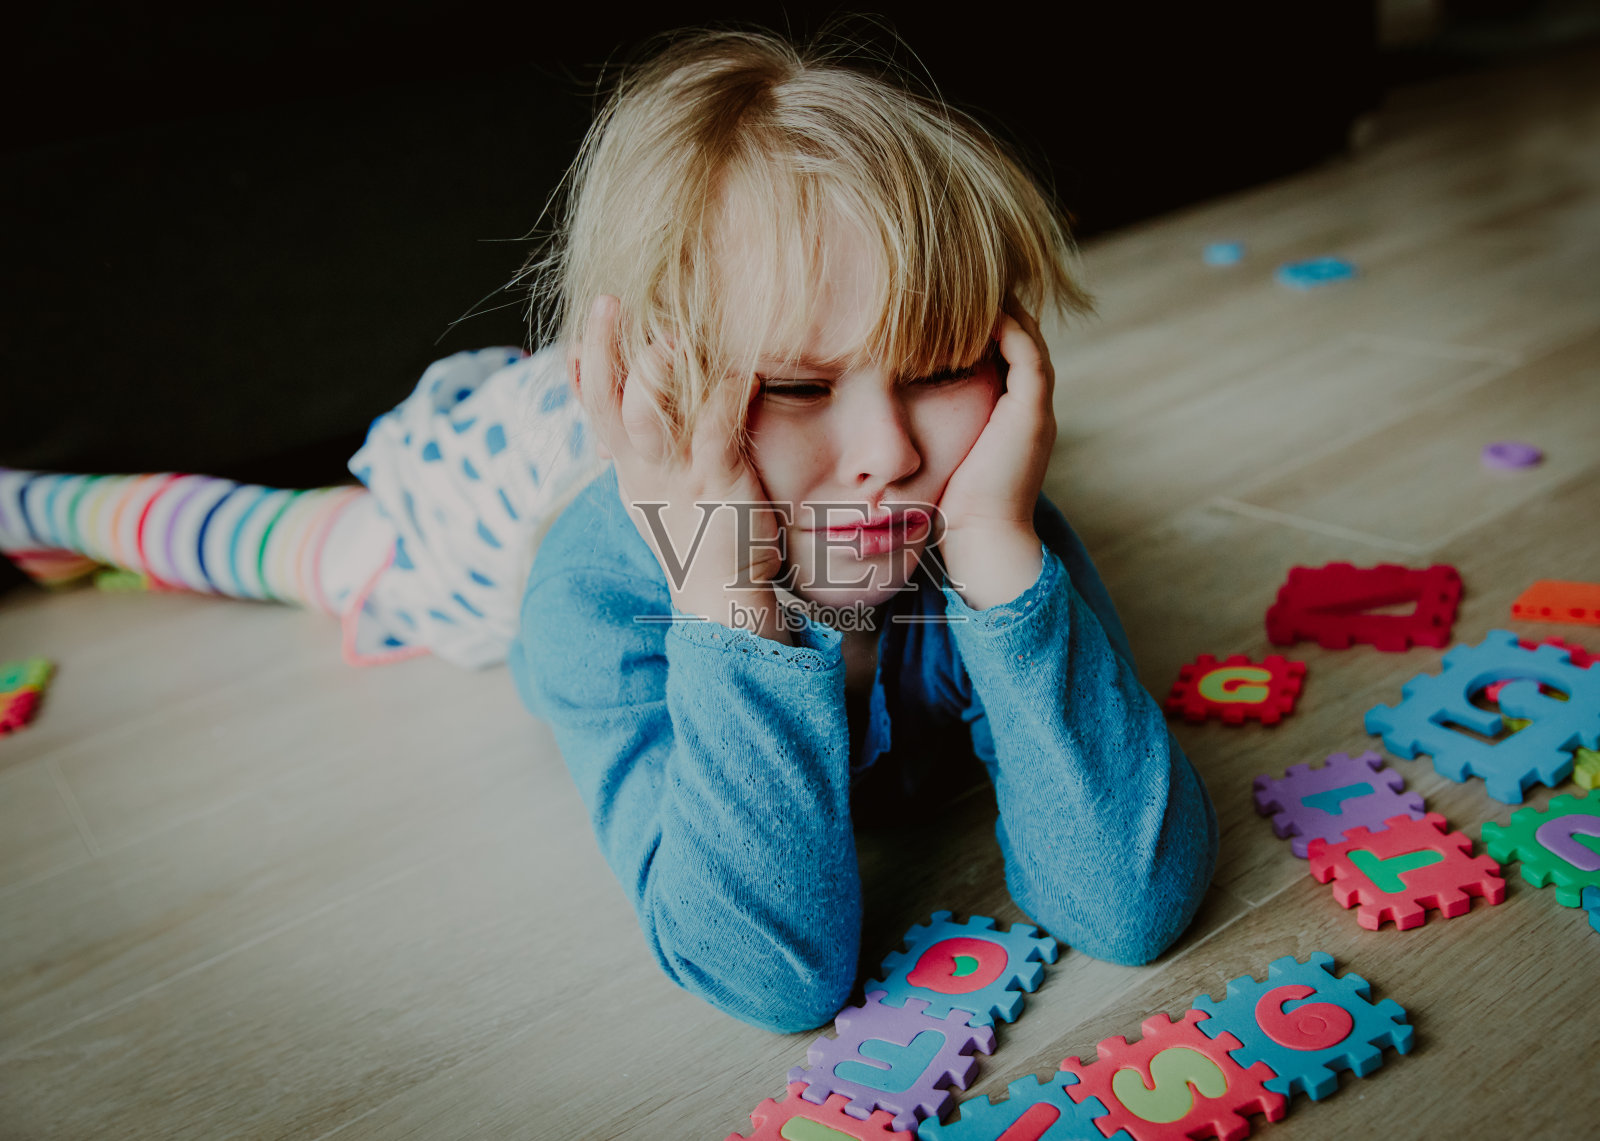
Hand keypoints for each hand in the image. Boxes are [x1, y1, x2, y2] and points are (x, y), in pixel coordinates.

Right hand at [572, 295, 791, 638]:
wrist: (721, 600)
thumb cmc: (698, 537)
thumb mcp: (657, 493)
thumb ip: (645, 450)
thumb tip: (637, 405)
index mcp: (628, 469)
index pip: (593, 411)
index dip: (581, 370)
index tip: (580, 332)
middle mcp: (643, 470)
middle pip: (606, 403)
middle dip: (602, 349)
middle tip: (609, 302)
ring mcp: (678, 477)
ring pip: (647, 416)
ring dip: (654, 372)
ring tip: (670, 336)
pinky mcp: (717, 484)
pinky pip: (714, 431)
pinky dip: (726, 396)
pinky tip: (743, 374)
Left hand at [935, 300, 1055, 608]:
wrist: (977, 538)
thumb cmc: (948, 508)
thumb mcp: (936, 457)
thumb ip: (926, 432)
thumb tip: (884, 419)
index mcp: (1010, 419)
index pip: (1002, 356)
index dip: (980, 328)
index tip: (944, 305)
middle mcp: (1029, 409)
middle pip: (1019, 340)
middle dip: (993, 309)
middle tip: (961, 281)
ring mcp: (1035, 410)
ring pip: (1027, 340)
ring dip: (1002, 310)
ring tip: (970, 284)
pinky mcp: (1031, 412)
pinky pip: (1027, 354)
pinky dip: (1008, 328)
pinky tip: (979, 310)